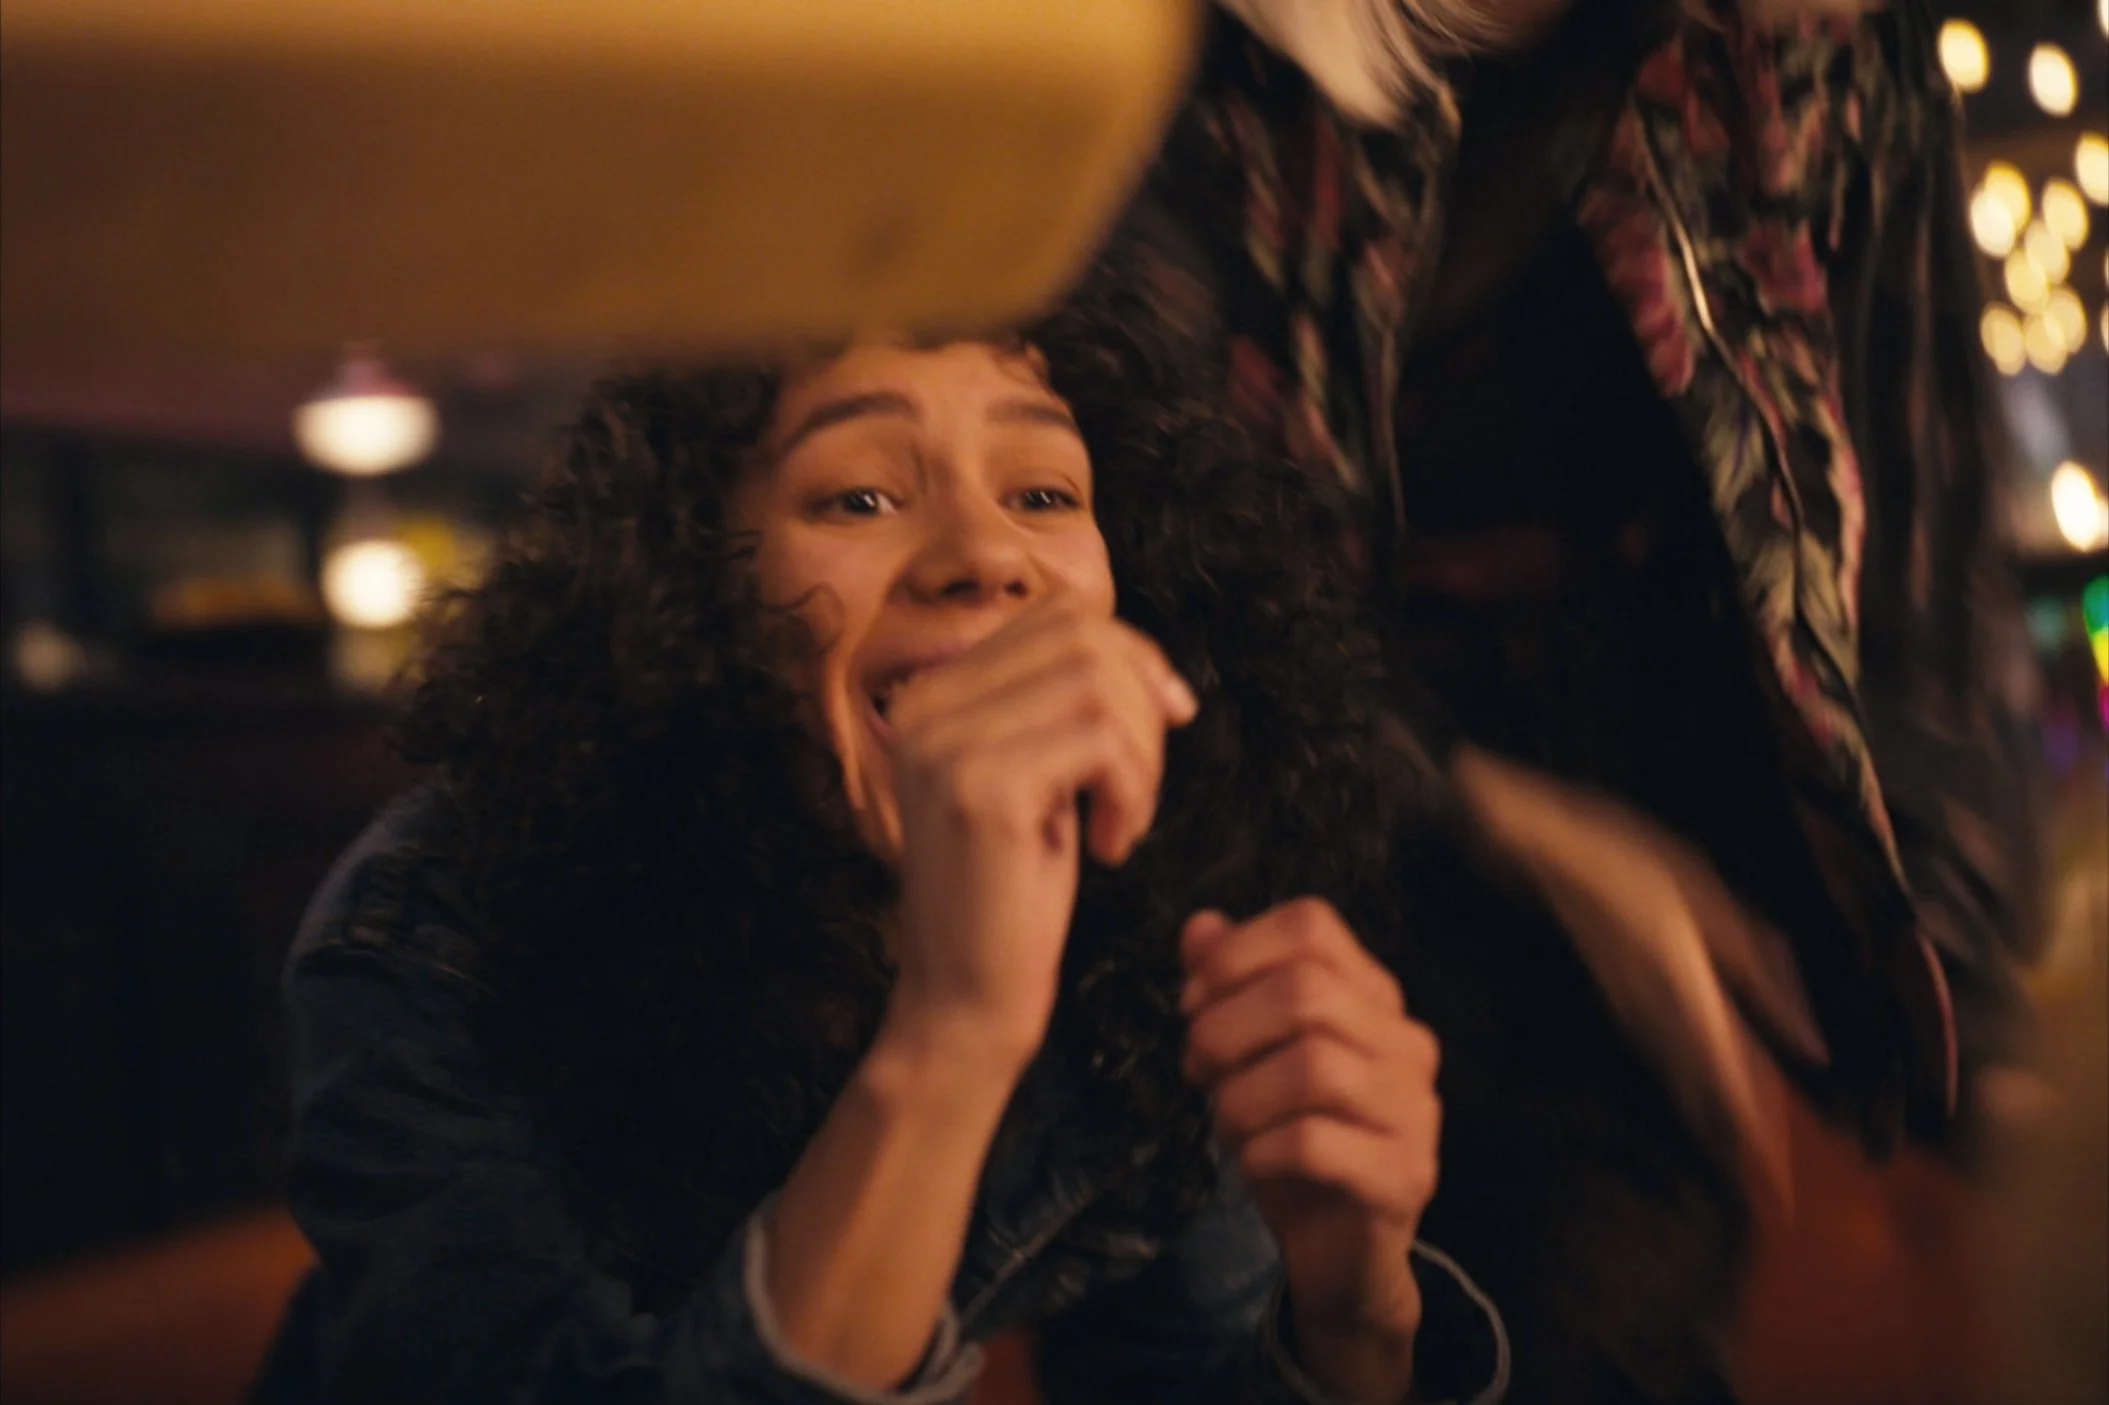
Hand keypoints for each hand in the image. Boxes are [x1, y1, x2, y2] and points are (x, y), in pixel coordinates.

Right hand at [884, 600, 1196, 1067]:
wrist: (963, 1003)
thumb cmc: (1011, 897)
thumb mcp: (1037, 780)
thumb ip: (1060, 708)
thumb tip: (1148, 663)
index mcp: (932, 694)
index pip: (1059, 614)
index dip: (1133, 656)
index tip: (1162, 724)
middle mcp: (925, 705)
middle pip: (1084, 635)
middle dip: (1143, 705)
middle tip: (1138, 787)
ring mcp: (946, 744)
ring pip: (1099, 683)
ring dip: (1141, 756)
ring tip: (1122, 821)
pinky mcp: (981, 789)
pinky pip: (1101, 740)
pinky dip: (1133, 790)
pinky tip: (1110, 845)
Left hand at [1181, 899, 1439, 1404]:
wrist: (1343, 1255)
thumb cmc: (1294, 1140)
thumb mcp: (1250, 1058)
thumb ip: (1230, 988)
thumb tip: (1199, 926)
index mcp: (1373, 996)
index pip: (1311, 925)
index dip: (1236, 953)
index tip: (1193, 1002)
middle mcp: (1406, 1041)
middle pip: (1305, 990)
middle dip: (1224, 1028)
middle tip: (1196, 1070)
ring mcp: (1415, 1109)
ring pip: (1313, 1066)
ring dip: (1240, 1096)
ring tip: (1225, 1123)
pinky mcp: (1405, 1175)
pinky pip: (1317, 1143)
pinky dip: (1262, 1151)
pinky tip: (1252, 1163)